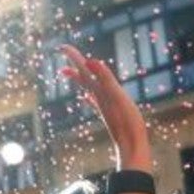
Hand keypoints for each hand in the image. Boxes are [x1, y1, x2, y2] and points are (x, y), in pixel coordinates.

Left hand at [60, 45, 150, 170]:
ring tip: (69, 71)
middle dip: (74, 62)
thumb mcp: (118, 96)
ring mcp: (103, 105)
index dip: (73, 56)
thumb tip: (89, 60)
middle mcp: (99, 96)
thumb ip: (105, 78)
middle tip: (63, 51)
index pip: (83, 69)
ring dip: (79, 76)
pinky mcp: (109, 114)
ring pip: (87, 87)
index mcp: (100, 90)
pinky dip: (90, 94)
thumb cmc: (127, 122)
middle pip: (83, 75)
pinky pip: (95, 101)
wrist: (132, 147)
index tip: (62, 46)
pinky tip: (87, 97)